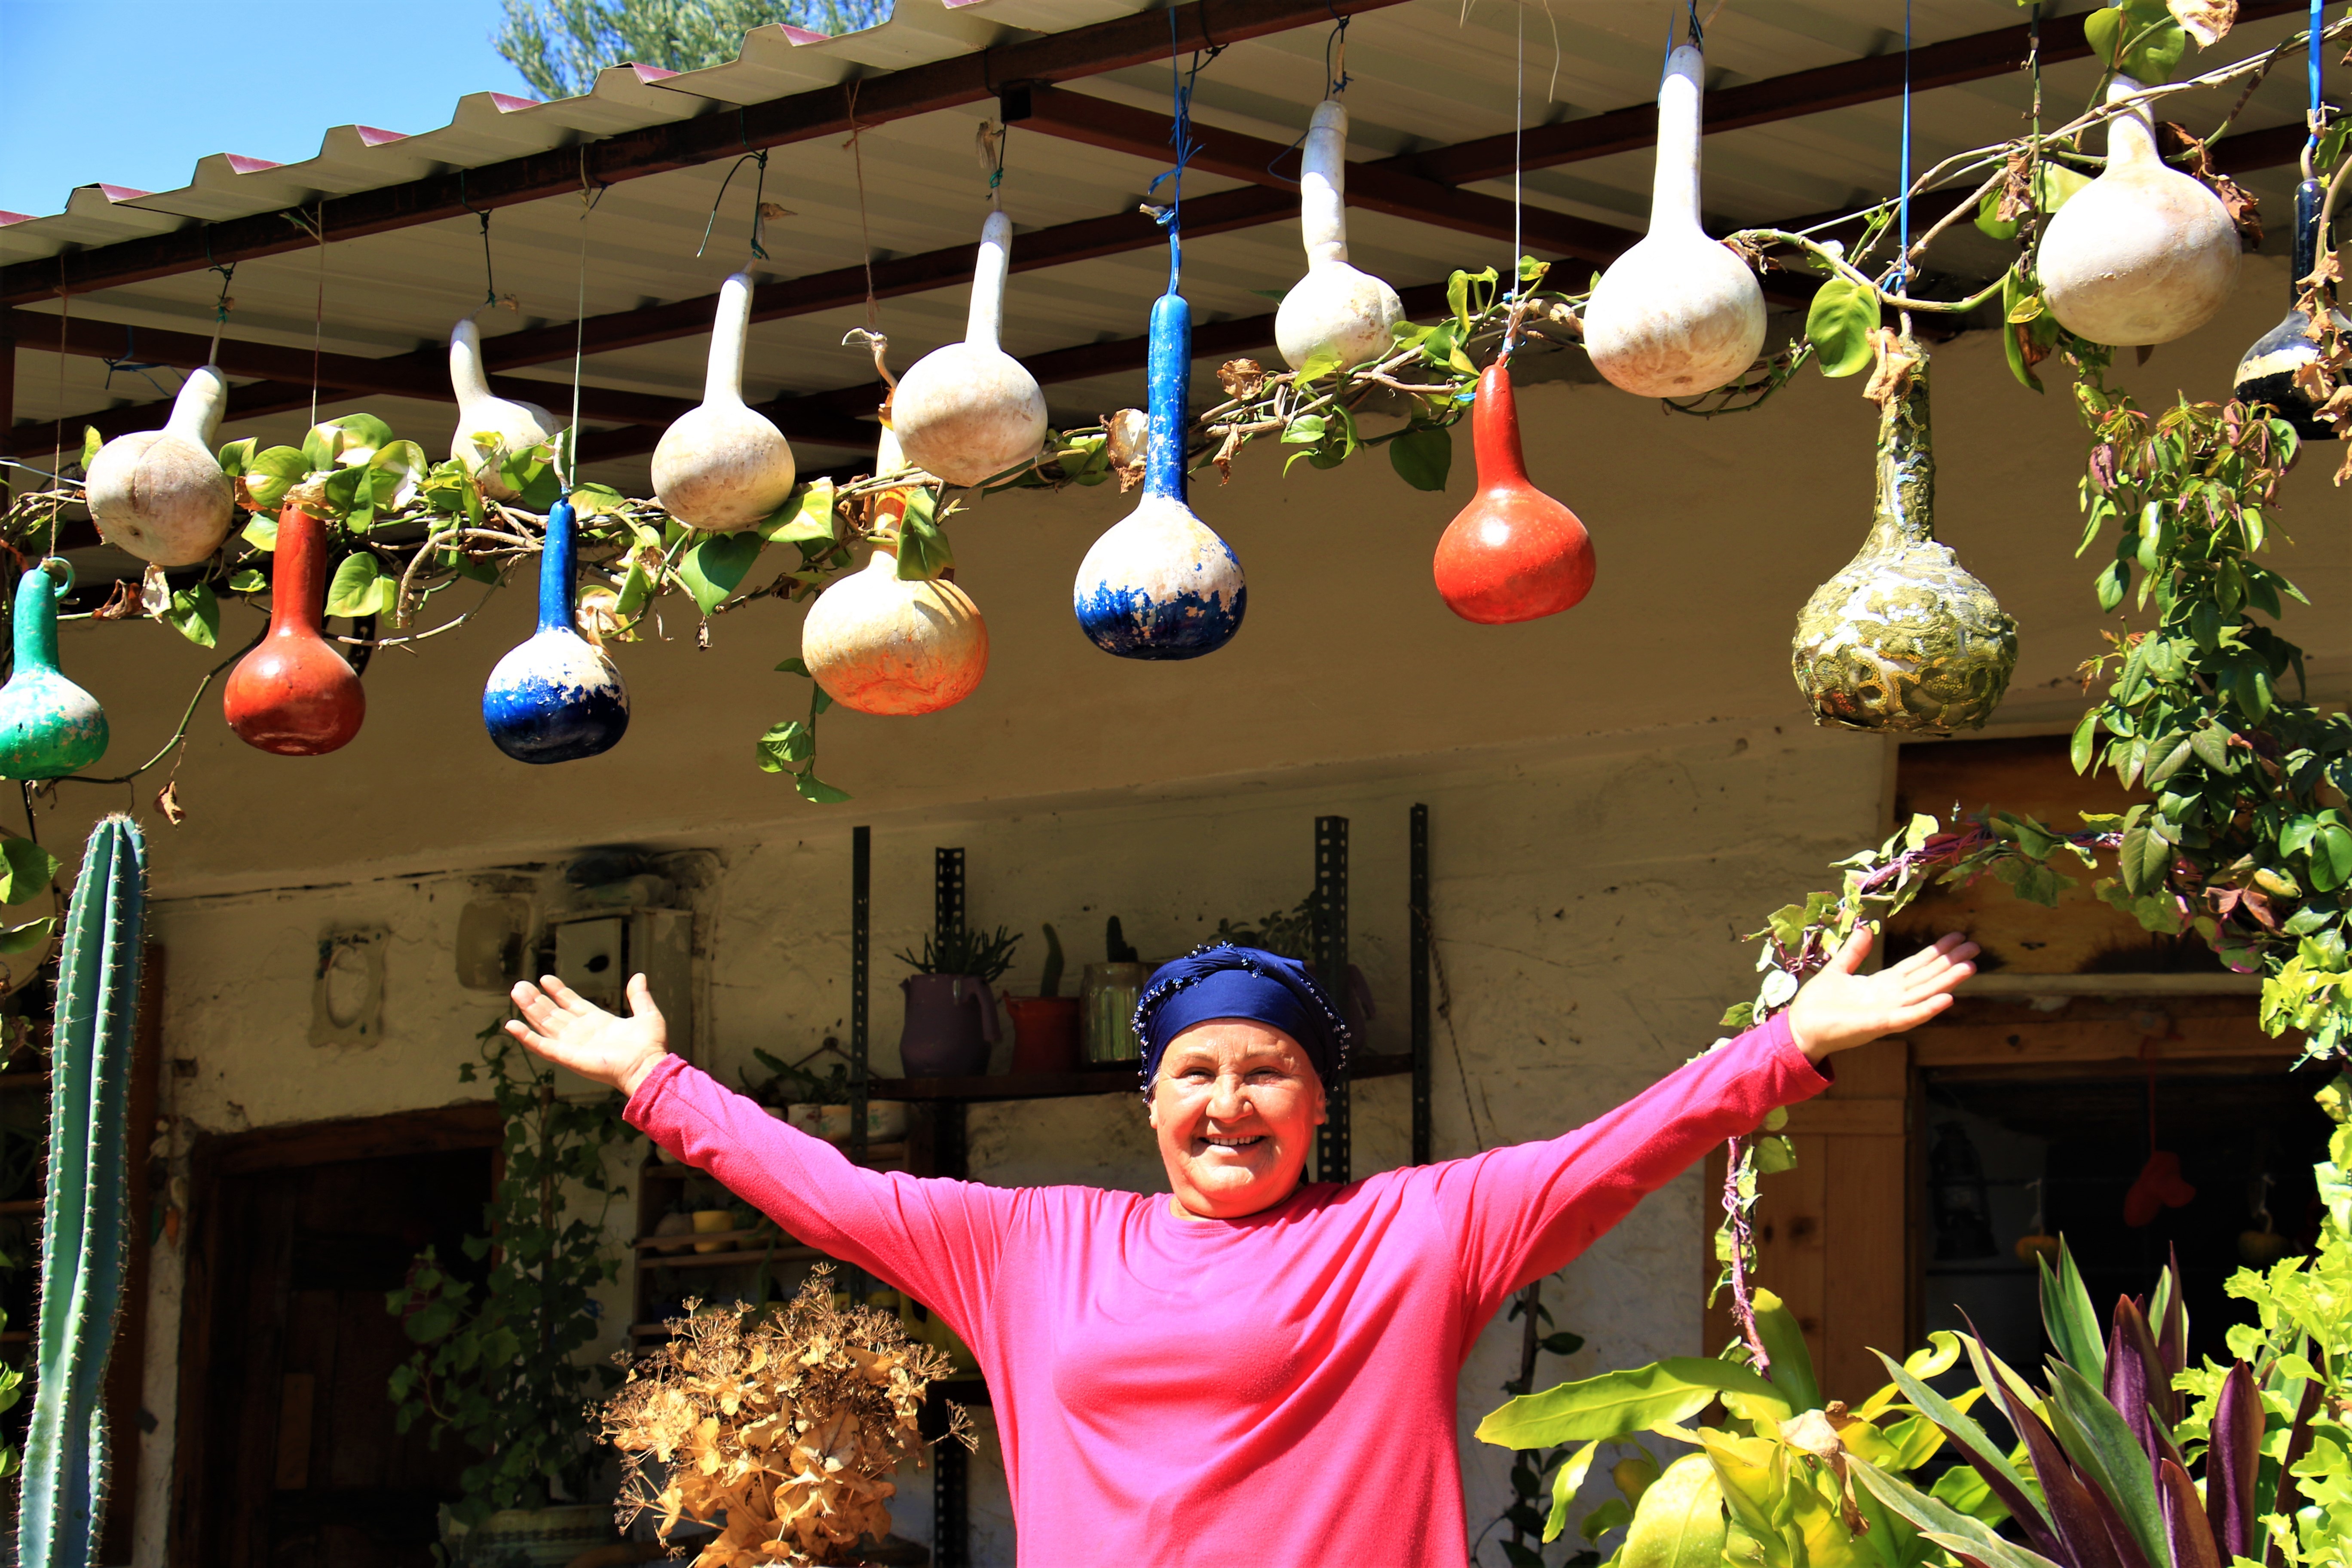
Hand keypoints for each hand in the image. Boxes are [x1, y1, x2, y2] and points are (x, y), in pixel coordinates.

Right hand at [505, 972, 668, 1096]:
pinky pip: (542, 1046)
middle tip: (521, 985)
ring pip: (545, 1024)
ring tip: (515, 993)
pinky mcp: (567, 1056)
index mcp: (599, 1023)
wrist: (647, 1066)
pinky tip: (511, 1025)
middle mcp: (583, 1033)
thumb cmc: (650, 1047)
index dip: (558, 992)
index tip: (545, 979)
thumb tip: (639, 976)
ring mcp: (573, 1045)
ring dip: (529, 1010)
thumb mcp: (646, 1014)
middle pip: (554, 1013)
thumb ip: (639, 995)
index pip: (573, 1004)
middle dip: (537, 1000)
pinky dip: (526, 1036)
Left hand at [1785, 929, 1977, 1061]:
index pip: (1915, 966)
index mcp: (1882, 985)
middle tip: (1975, 947)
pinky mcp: (1880, 1024)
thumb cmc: (1818, 1004)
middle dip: (1950, 963)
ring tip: (1970, 967)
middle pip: (1927, 977)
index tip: (1956, 937)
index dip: (1935, 952)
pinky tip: (1948, 999)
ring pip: (1924, 993)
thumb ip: (1854, 952)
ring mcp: (1888, 1012)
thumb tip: (1866, 929)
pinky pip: (1909, 1016)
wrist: (1800, 1028)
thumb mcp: (1838, 970)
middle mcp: (1890, 998)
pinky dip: (1928, 1008)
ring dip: (1947, 981)